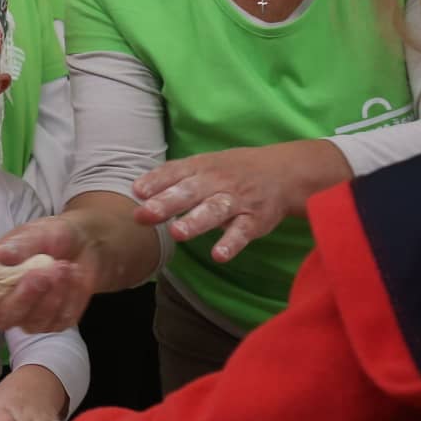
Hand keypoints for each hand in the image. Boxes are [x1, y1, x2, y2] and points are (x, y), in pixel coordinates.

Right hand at [0, 215, 96, 333]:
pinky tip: (73, 276)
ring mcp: (28, 317)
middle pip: (1, 317)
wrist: (85, 243)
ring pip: (33, 322)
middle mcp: (2, 303)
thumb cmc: (49, 236)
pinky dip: (69, 297)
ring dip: (52, 294)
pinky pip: (58, 321)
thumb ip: (18, 247)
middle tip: (45, 272)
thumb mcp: (36, 233)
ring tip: (65, 266)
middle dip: (24, 297)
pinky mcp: (53, 323)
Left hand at [131, 140, 350, 263]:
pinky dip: (231, 243)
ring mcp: (237, 201)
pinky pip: (242, 232)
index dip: (156, 182)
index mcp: (202, 167)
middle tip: (143, 215)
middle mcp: (218, 182)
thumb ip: (172, 176)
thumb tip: (137, 189)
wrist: (284, 172)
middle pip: (190, 192)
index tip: (137, 192)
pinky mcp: (255, 220)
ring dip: (196, 222)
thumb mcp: (204, 165)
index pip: (176, 173)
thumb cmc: (233, 171)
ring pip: (215, 211)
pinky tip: (219, 255)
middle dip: (166, 203)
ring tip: (178, 233)